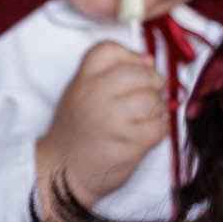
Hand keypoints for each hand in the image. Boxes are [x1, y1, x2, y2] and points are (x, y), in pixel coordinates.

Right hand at [34, 40, 168, 220]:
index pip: (110, 49)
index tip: (136, 70)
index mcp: (82, 80)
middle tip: (149, 96)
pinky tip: (147, 134)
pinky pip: (159, 127)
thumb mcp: (80, 93)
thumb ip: (109, 74)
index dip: (131, 56)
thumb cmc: (76, 132)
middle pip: (141, 74)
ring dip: (157, 109)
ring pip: (153, 101)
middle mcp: (96, 96)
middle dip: (153, 84)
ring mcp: (112, 120)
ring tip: (146, 118)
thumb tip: (149, 60)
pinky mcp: (128, 145)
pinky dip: (159, 130)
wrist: (62, 172)